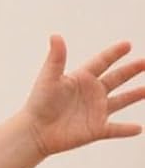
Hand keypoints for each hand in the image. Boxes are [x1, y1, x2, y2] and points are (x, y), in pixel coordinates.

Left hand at [24, 36, 144, 157]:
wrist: (33, 132)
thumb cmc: (38, 104)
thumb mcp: (49, 78)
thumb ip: (56, 58)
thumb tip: (55, 36)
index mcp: (81, 79)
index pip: (102, 62)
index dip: (114, 53)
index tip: (127, 45)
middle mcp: (91, 93)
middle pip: (116, 78)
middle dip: (131, 70)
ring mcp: (95, 111)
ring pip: (121, 101)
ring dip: (135, 95)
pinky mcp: (95, 129)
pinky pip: (115, 129)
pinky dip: (126, 130)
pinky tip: (138, 129)